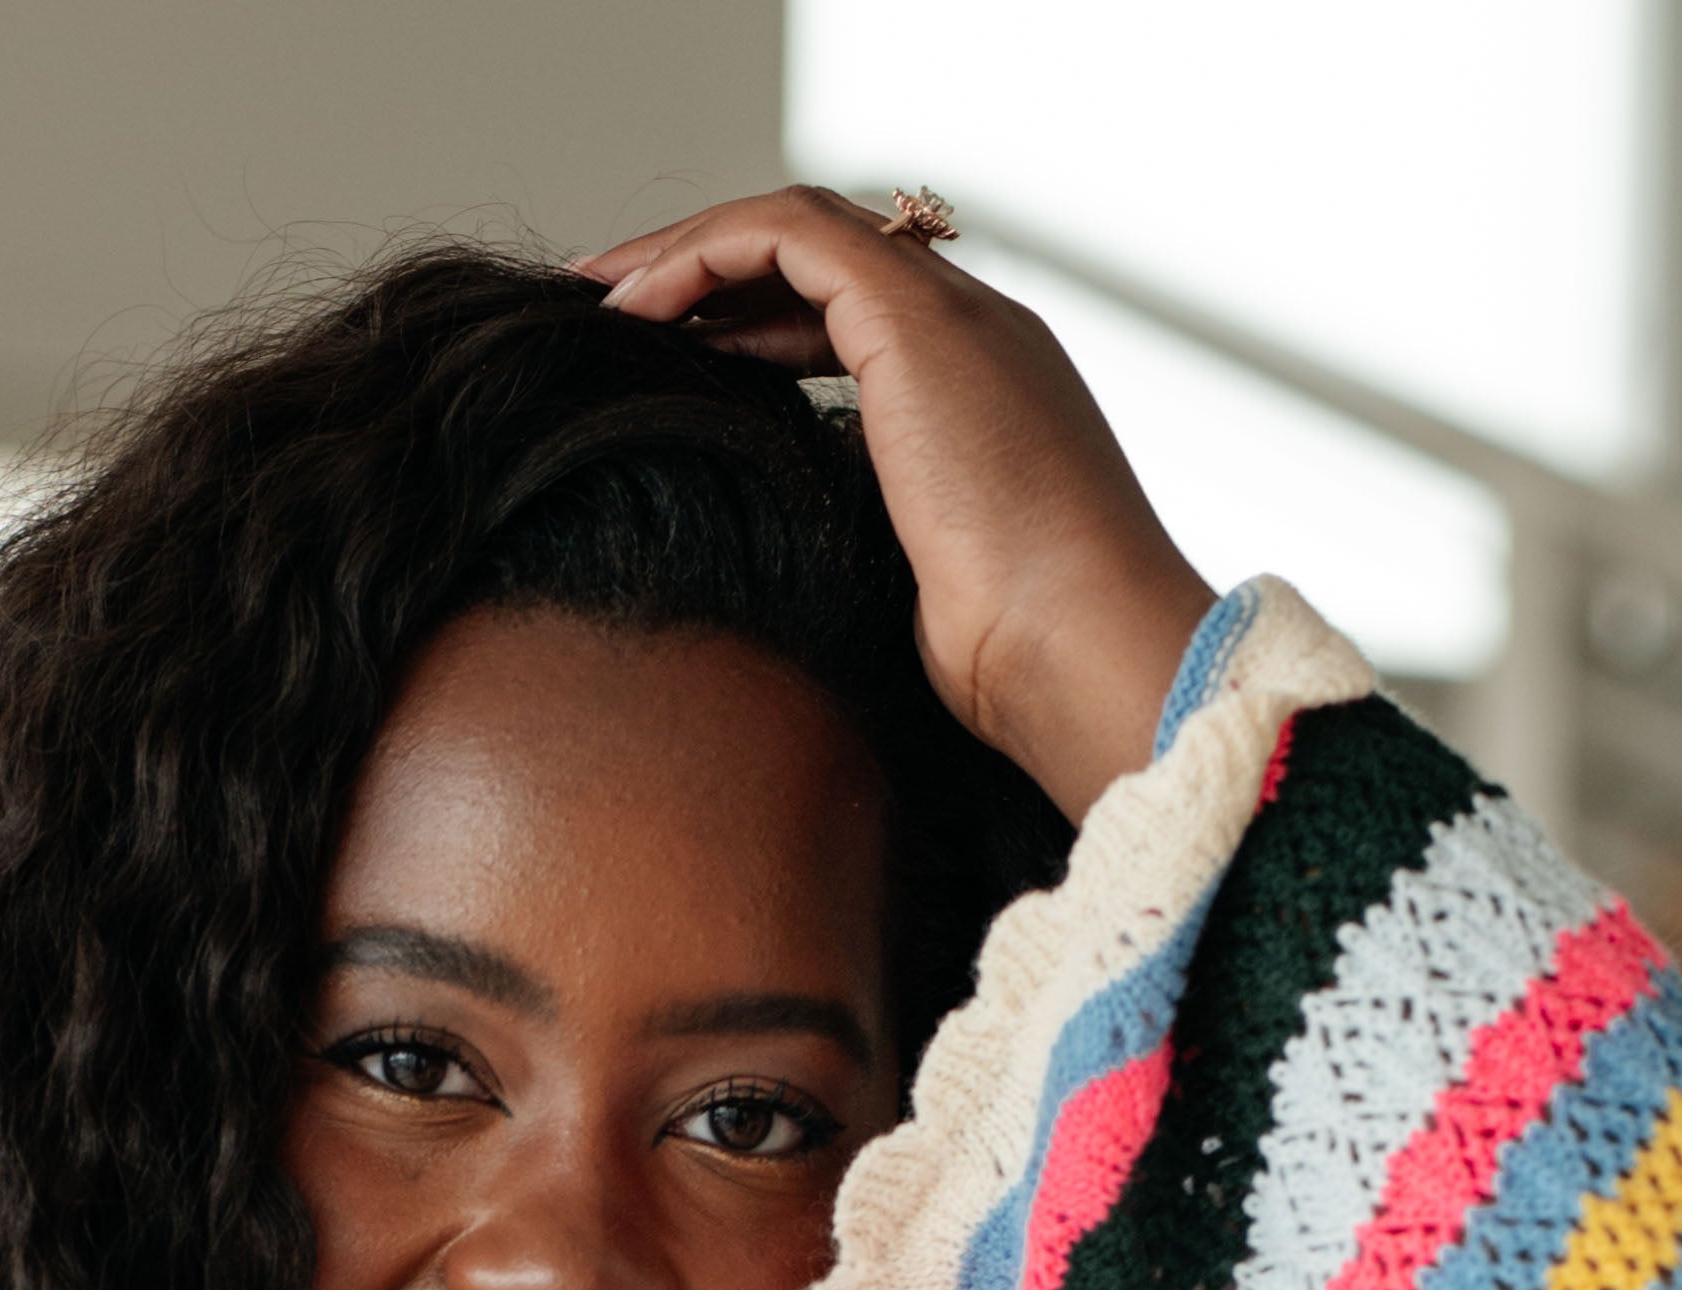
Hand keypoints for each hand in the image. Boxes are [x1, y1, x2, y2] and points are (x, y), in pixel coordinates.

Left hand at [577, 190, 1217, 820]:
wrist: (1082, 654)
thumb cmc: (1017, 666)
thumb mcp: (919, 601)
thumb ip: (866, 552)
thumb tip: (789, 575)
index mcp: (982, 397)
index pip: (847, 325)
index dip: (749, 333)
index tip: (664, 366)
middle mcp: (973, 335)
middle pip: (817, 264)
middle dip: (707, 278)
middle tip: (608, 312)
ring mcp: (950, 317)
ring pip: (796, 231)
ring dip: (687, 255)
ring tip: (598, 298)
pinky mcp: (913, 319)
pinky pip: (784, 238)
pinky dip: (701, 255)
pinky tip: (633, 308)